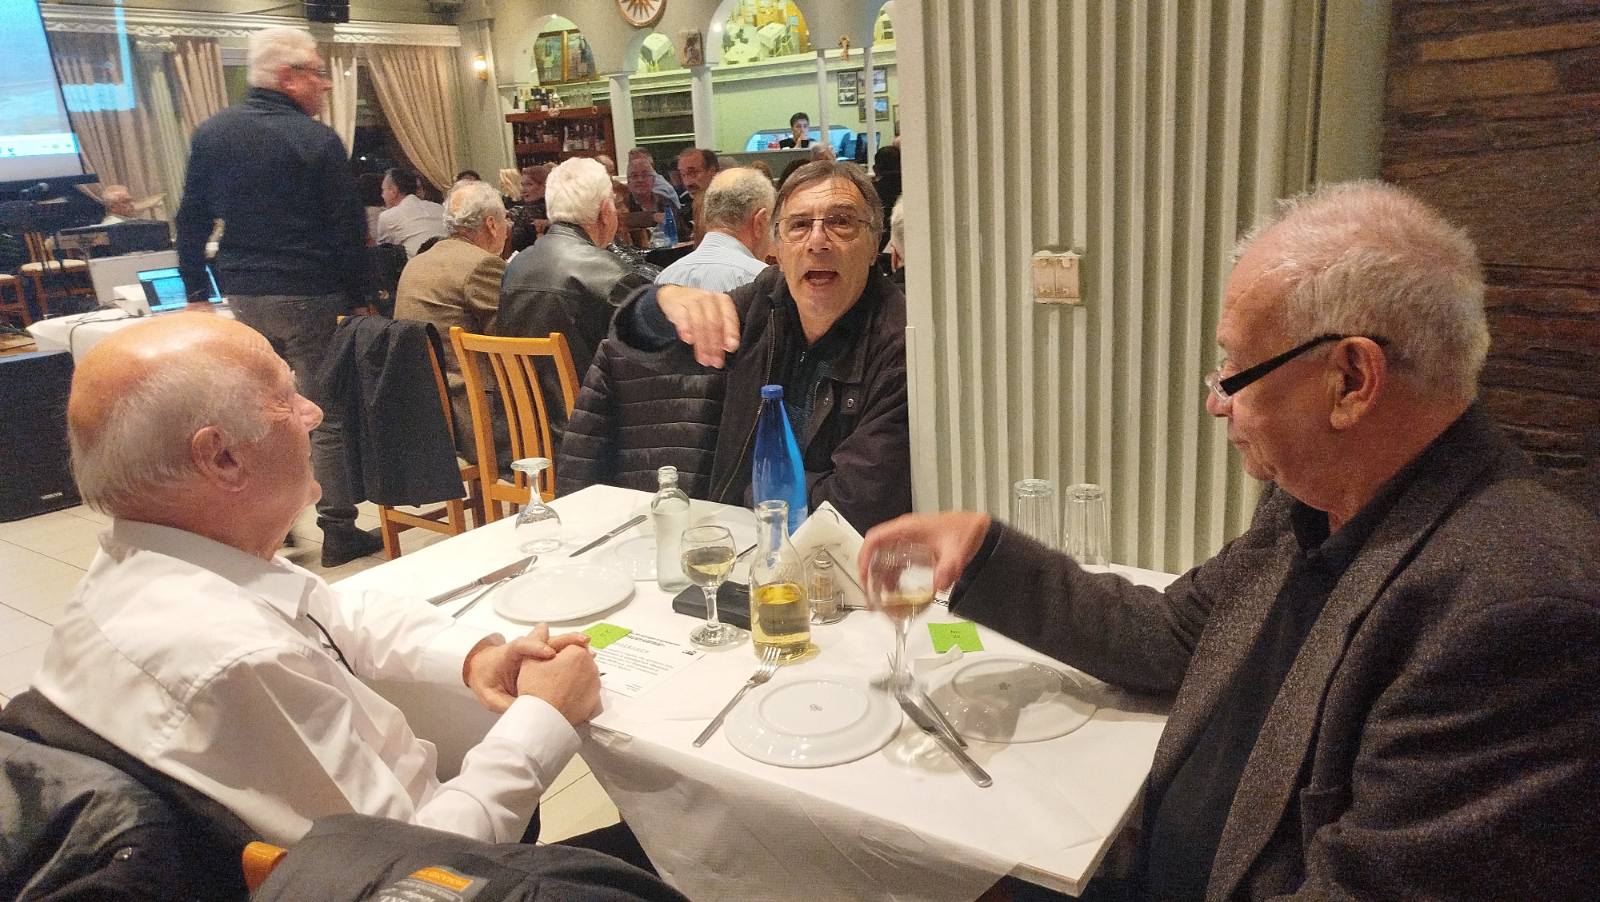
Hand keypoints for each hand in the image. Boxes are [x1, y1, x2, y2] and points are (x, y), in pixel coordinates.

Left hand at [463, 624, 591, 713]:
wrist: (485, 671)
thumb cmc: (487, 680)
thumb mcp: (490, 696)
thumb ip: (503, 703)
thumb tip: (522, 712)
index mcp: (508, 654)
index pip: (521, 645)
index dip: (535, 647)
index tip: (548, 653)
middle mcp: (525, 648)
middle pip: (545, 638)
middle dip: (563, 640)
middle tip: (580, 642)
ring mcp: (535, 651)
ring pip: (555, 642)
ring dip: (572, 644)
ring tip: (588, 648)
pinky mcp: (543, 657)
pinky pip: (559, 652)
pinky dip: (572, 653)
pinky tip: (586, 657)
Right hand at [517, 645, 601, 725]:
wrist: (543, 720)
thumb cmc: (536, 692)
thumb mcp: (530, 661)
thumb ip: (537, 640)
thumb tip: (542, 628)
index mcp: (577, 654)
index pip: (570, 644)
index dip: (557, 653)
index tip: (549, 661)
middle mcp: (590, 668)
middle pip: (579, 659)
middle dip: (568, 664)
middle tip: (551, 675)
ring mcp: (594, 685)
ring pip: (584, 674)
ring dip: (574, 677)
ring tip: (556, 687)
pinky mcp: (594, 700)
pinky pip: (586, 690)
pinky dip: (578, 691)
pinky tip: (564, 696)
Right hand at [657, 284, 739, 367]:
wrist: (674, 296)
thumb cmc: (699, 310)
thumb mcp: (714, 316)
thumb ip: (723, 331)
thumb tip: (729, 347)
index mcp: (723, 301)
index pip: (729, 318)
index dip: (731, 334)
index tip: (730, 348)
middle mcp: (709, 299)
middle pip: (714, 323)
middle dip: (715, 345)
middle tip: (715, 361)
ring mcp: (693, 300)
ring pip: (699, 323)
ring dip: (702, 344)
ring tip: (703, 359)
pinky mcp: (678, 305)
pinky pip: (683, 317)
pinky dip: (686, 329)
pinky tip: (688, 339)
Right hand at [861, 512, 991, 592]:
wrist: (978, 531)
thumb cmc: (966, 531)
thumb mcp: (956, 551)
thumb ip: (948, 567)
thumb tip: (939, 583)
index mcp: (907, 528)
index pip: (875, 539)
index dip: (864, 557)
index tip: (864, 576)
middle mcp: (904, 534)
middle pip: (875, 552)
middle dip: (869, 573)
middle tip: (870, 594)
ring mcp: (908, 543)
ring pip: (884, 560)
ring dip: (879, 579)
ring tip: (879, 599)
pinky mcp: (914, 552)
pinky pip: (895, 565)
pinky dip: (891, 579)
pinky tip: (894, 593)